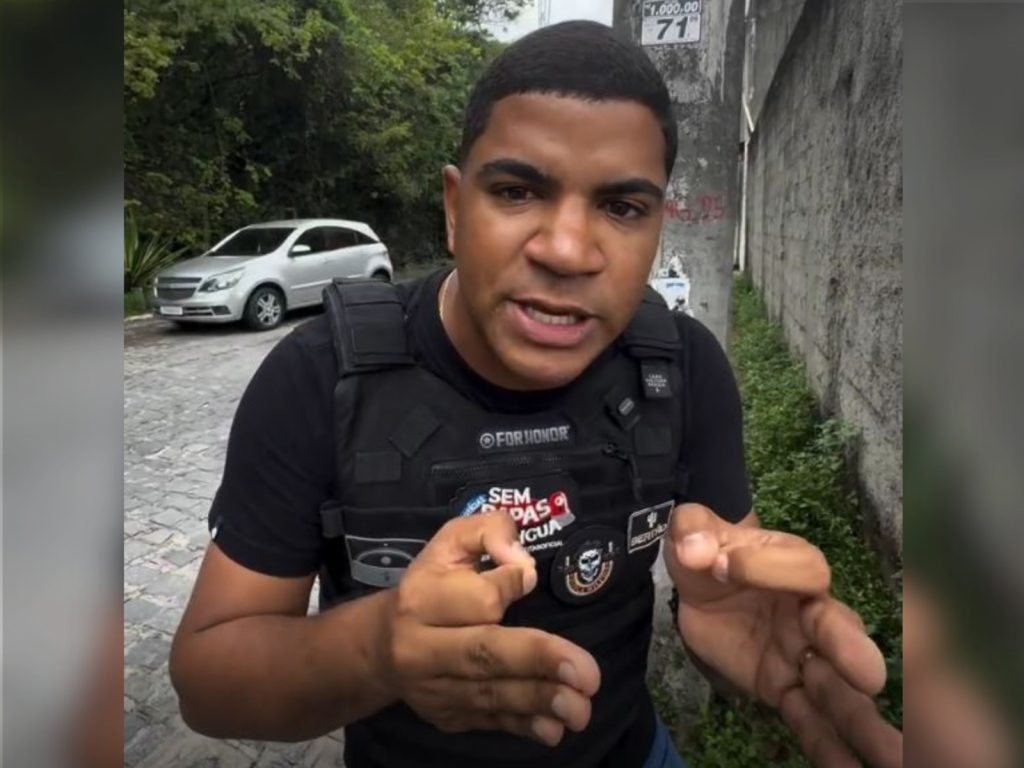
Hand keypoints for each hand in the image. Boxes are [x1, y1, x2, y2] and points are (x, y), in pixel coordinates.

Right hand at [381, 511, 600, 745]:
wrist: (381, 647)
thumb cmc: (431, 584)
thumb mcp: (452, 541)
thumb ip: (490, 531)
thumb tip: (522, 561)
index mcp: (422, 599)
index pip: (476, 598)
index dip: (509, 586)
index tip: (528, 577)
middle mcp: (421, 648)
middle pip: (483, 653)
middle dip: (538, 661)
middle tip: (585, 674)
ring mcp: (433, 688)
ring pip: (490, 693)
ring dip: (539, 700)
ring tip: (580, 707)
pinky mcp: (446, 716)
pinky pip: (489, 720)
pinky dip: (523, 725)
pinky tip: (553, 729)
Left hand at [664, 503, 901, 767]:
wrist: (702, 586)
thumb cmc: (710, 549)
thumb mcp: (693, 529)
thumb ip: (693, 529)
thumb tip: (695, 548)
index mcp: (797, 565)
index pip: (801, 568)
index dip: (763, 566)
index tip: (722, 563)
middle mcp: (814, 613)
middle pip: (840, 630)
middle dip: (852, 652)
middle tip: (871, 677)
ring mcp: (804, 655)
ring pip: (837, 686)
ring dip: (862, 719)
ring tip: (896, 755)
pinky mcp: (784, 687)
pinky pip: (807, 719)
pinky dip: (827, 747)